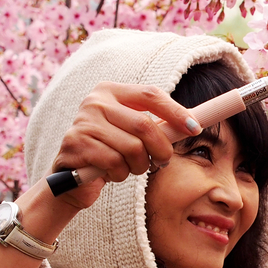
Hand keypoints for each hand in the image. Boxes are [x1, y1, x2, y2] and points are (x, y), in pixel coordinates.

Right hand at [52, 82, 202, 209]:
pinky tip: (113, 173)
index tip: (195, 128)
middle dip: (161, 148)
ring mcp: (83, 122)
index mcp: (111, 91)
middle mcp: (95, 102)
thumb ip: (156, 124)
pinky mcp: (76, 145)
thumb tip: (194, 123)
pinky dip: (121, 173)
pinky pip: (115, 163)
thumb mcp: (133, 133)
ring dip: (140, 165)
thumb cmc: (111, 151)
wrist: (72, 176)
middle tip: (163, 161)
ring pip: (132, 148)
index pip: (150, 94)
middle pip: (144, 124)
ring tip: (130, 167)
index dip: (176, 112)